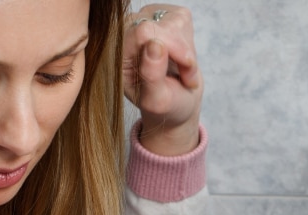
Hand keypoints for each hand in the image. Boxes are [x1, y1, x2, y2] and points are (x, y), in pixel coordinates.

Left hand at [122, 5, 202, 155]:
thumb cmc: (165, 105)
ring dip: (187, 49)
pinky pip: (181, 18)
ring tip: (184, 71)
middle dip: (181, 50)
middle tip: (186, 77)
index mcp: (118, 55)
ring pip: (173, 20)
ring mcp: (142, 21)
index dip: (171, 48)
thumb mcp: (158, 100)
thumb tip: (154, 45)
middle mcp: (125, 34)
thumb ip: (152, 76)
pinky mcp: (160, 16)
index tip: (185, 72)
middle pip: (159, 24)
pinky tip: (183, 58)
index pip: (144, 32)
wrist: (177, 103)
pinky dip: (189, 40)